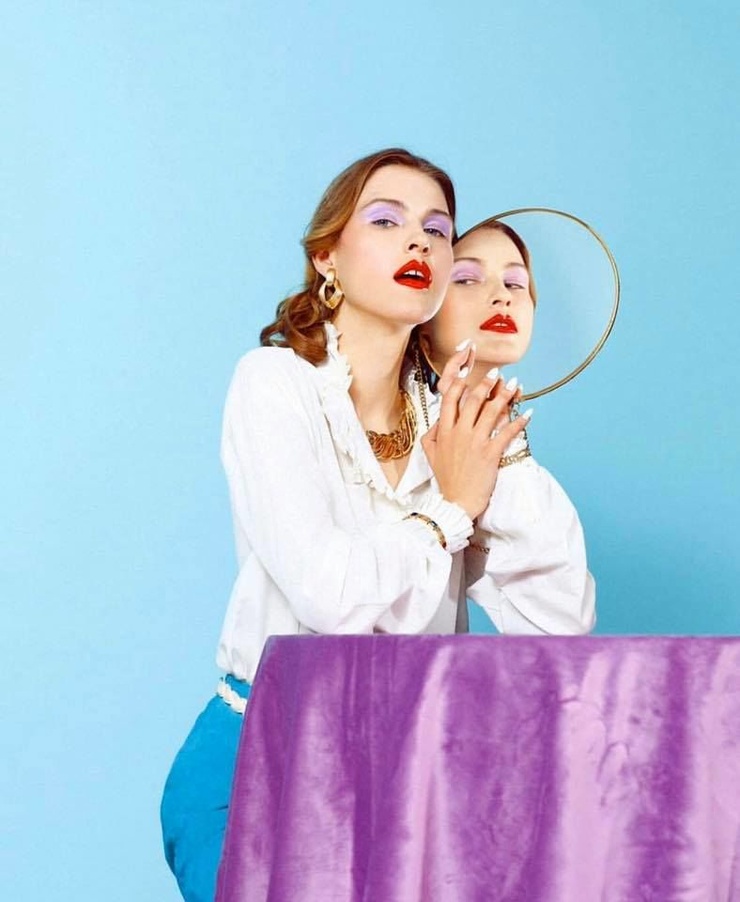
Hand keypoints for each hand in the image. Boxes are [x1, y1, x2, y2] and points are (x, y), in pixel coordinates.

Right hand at [422, 354, 530, 519]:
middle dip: (487, 383)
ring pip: (492, 412)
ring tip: (515, 384)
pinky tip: (529, 413)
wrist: (456, 503)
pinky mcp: (491, 453)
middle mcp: (459, 433)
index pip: (450, 400)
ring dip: (505, 395)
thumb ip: (432, 434)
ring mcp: (475, 442)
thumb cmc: (446, 479)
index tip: (469, 372)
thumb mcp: (431, 455)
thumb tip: (438, 419)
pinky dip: (520, 422)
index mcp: (444, 431)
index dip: (461, 383)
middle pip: (474, 400)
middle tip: (498, 372)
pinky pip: (507, 433)